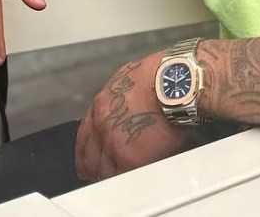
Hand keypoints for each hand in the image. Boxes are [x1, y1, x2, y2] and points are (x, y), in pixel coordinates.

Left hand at [75, 52, 188, 181]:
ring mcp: (113, 143)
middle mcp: (101, 125)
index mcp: (101, 105)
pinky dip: (126, 181)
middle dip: (93, 169)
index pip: (84, 136)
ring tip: (117, 182)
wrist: (175, 83)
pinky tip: (131, 183)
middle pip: (89, 157)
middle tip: (98, 178)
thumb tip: (125, 105)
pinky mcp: (130, 157)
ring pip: (103, 170)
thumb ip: (120, 96)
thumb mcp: (130, 77)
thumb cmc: (161, 76)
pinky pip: (122, 177)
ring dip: (109, 177)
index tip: (87, 160)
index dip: (85, 151)